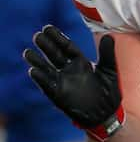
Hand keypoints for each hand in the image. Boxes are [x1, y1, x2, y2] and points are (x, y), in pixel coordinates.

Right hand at [23, 26, 124, 141]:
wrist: (106, 114)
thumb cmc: (109, 92)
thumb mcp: (110, 70)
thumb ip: (108, 54)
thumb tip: (110, 35)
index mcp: (81, 63)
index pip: (67, 47)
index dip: (58, 38)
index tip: (48, 28)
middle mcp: (70, 71)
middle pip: (55, 55)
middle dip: (47, 46)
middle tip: (38, 35)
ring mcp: (63, 82)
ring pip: (47, 69)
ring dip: (38, 61)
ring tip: (28, 52)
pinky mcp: (59, 96)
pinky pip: (48, 86)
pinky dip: (41, 79)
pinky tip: (33, 71)